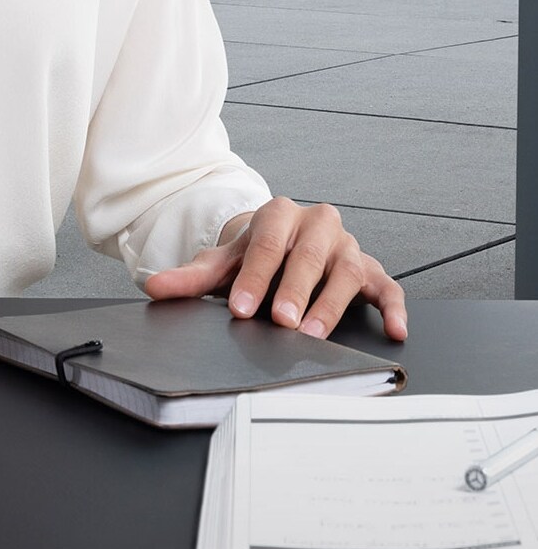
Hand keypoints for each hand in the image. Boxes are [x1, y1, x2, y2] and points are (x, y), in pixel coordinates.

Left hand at [142, 196, 407, 342]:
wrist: (282, 243)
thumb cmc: (256, 256)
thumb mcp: (224, 261)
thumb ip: (192, 276)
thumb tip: (154, 287)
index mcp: (278, 213)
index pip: (266, 244)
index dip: (254, 277)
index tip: (241, 308)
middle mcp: (317, 223)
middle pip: (307, 256)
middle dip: (294, 290)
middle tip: (282, 321)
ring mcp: (346, 245)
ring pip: (347, 270)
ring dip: (331, 303)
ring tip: (315, 334)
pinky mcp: (371, 267)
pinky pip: (387, 285)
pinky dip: (393, 306)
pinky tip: (393, 330)